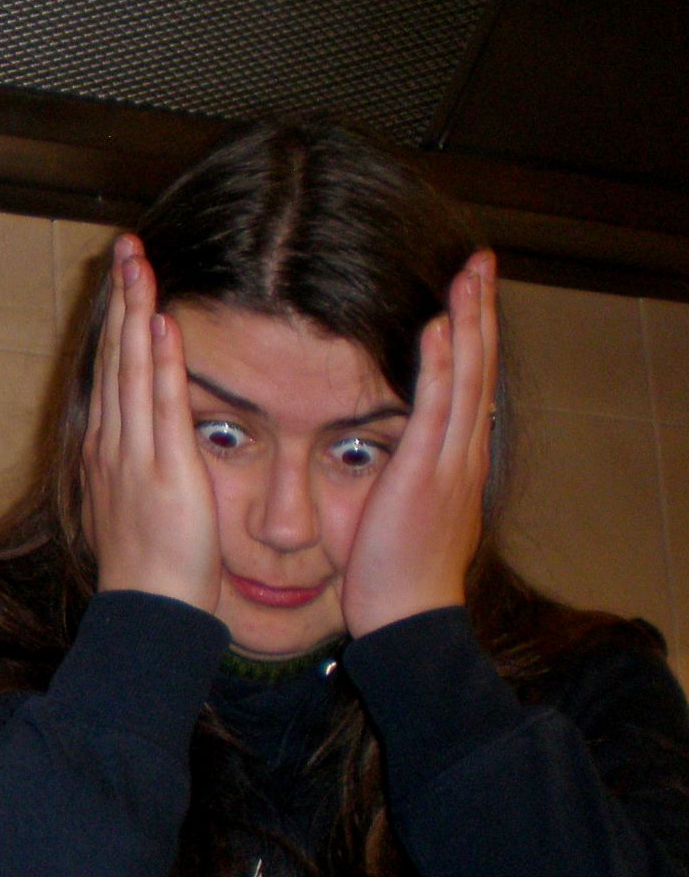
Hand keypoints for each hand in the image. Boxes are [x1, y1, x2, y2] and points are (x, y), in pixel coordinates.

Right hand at [83, 237, 220, 612]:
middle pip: (113, 356)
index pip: (112, 371)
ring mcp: (133, 455)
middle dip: (121, 298)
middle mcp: (112, 443)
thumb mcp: (136, 506)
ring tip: (138, 263)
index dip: (118, 321)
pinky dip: (157, 361)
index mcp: (106, 450)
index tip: (127, 278)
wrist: (147, 613)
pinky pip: (158, 405)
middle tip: (127, 246)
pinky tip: (158, 323)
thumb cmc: (150, 571)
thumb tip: (152, 443)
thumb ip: (142, 467)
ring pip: (129, 368)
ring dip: (134, 312)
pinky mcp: (163, 470)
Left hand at [340, 251, 497, 636]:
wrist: (407, 616)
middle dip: (479, 310)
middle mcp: (462, 452)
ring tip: (468, 273)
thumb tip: (395, 452)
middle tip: (480, 260)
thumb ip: (405, 471)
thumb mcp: (405, 507)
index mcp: (457, 458)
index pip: (470, 381)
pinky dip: (441, 366)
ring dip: (467, 321)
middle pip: (479, 366)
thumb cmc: (395, 569)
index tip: (468, 290)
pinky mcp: (426, 474)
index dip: (473, 333)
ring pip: (467, 377)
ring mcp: (449, 462)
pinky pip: (436, 410)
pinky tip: (441, 328)